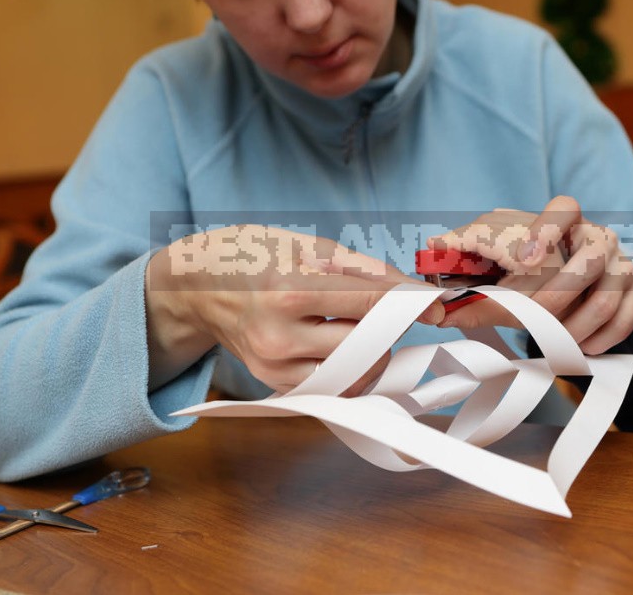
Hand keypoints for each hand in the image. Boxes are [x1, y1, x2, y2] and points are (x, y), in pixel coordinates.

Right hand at [145, 225, 443, 393]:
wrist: (197, 288)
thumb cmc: (256, 257)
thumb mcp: (309, 246)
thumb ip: (366, 270)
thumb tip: (413, 291)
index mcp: (290, 289)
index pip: (369, 303)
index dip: (409, 303)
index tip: (435, 304)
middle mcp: (280, 335)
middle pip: (367, 344)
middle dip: (388, 327)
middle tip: (387, 311)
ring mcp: (275, 366)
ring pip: (355, 373)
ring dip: (372, 351)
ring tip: (357, 325)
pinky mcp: (275, 385)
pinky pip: (334, 386)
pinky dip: (349, 367)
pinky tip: (338, 343)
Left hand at [427, 196, 632, 353]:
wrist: (566, 285)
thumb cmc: (517, 272)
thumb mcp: (489, 271)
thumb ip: (464, 284)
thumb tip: (434, 308)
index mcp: (561, 217)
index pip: (563, 209)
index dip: (546, 231)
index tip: (523, 262)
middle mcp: (597, 233)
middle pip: (589, 260)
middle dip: (554, 299)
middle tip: (529, 321)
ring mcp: (623, 261)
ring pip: (607, 297)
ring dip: (574, 327)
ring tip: (551, 343)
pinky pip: (628, 316)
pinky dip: (603, 338)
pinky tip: (580, 348)